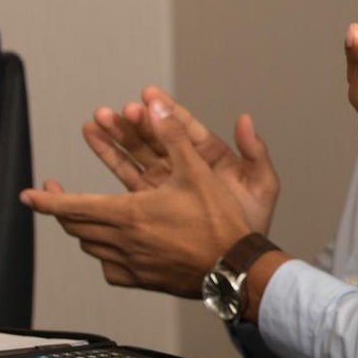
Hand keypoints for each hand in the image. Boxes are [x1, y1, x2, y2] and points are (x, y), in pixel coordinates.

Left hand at [22, 98, 256, 295]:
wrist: (234, 267)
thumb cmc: (218, 221)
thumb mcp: (199, 171)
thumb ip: (173, 136)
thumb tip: (154, 105)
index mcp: (129, 213)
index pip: (72, 206)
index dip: (46, 200)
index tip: (28, 196)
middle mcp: (122, 240)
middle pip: (76, 226)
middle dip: (61, 210)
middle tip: (55, 198)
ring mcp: (130, 263)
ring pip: (91, 246)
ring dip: (83, 229)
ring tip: (85, 216)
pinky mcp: (142, 279)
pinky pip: (109, 268)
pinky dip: (105, 255)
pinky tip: (115, 249)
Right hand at [83, 87, 279, 233]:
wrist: (235, 262)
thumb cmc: (253, 222)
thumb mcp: (262, 185)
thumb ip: (254, 152)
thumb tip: (245, 118)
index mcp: (211, 158)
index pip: (185, 129)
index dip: (167, 112)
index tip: (147, 95)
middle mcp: (186, 167)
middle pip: (157, 139)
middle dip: (135, 122)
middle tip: (113, 110)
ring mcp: (166, 184)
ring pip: (137, 155)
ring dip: (117, 136)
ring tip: (97, 119)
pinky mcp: (151, 202)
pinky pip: (128, 176)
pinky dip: (112, 158)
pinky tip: (95, 140)